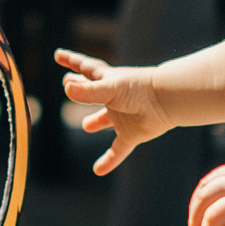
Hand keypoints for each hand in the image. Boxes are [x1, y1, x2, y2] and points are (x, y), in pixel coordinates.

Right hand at [56, 49, 174, 174]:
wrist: (166, 101)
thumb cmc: (138, 89)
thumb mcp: (109, 89)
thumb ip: (87, 92)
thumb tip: (66, 88)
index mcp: (107, 81)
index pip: (84, 68)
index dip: (71, 62)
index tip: (58, 55)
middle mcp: (113, 98)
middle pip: (92, 93)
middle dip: (80, 88)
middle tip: (68, 84)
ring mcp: (123, 116)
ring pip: (105, 120)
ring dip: (95, 122)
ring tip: (86, 126)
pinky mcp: (132, 134)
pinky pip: (117, 150)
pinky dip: (108, 160)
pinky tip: (98, 170)